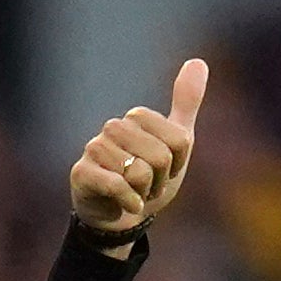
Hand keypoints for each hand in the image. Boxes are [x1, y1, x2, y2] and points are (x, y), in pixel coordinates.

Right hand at [68, 57, 206, 248]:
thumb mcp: (176, 144)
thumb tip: (198, 61)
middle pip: (160, 157)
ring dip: (143, 193)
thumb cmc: (148, 180)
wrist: (122, 219)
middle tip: (147, 186)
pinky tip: (129, 205)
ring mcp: (94, 148)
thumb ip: (186, 104)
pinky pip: (117, 184)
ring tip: (133, 193)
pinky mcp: (82, 172)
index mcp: (136, 118)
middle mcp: (113, 127)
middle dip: (160, 181)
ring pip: (138, 172)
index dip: (177, 166)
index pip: (178, 142)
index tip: (164, 173)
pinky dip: (130, 202)